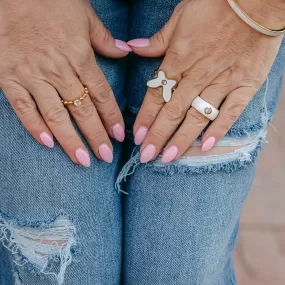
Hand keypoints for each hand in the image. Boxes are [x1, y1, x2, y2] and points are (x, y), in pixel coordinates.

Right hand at [0, 0, 131, 165]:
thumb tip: (125, 51)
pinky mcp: (8, 77)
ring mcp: (32, 75)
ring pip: (56, 115)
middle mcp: (58, 70)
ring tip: (83, 160)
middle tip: (106, 156)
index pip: (101, 94)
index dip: (112, 117)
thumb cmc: (51, 0)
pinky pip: (23, 107)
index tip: (119, 135)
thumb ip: (105, 39)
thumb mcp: (85, 15)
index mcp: (80, 56)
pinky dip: (34, 126)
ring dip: (70, 140)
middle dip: (96, 136)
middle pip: (83, 110)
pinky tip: (48, 143)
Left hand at [128, 0, 283, 162]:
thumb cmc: (216, 6)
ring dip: (182, 139)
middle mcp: (197, 75)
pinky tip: (207, 147)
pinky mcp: (245, 85)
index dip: (145, 118)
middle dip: (157, 136)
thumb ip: (157, 40)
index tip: (137, 137)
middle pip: (173, 111)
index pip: (156, 94)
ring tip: (169, 158)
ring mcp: (222, 82)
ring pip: (198, 116)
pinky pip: (230, 112)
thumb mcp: (180, 17)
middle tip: (146, 157)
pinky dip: (219, 130)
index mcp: (179, 59)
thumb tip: (133, 48)